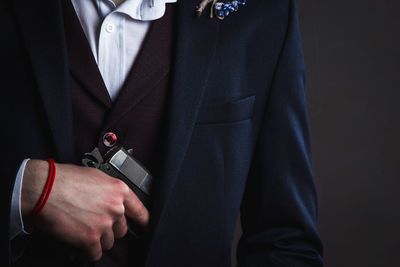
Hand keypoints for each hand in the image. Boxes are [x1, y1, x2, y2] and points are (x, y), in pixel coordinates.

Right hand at [21, 160, 148, 260]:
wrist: (44, 189)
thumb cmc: (64, 179)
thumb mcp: (96, 176)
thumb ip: (109, 191)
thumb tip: (111, 200)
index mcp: (119, 190)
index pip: (140, 211)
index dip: (144, 221)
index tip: (145, 227)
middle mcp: (115, 208)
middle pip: (122, 229)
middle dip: (110, 229)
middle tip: (95, 224)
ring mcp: (104, 224)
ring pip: (109, 242)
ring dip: (98, 240)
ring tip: (84, 230)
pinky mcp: (90, 239)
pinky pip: (96, 254)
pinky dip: (88, 253)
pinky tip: (81, 246)